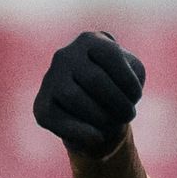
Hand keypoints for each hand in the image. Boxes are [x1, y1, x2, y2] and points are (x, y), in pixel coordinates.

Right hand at [33, 31, 145, 152]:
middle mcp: (65, 55)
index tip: (135, 97)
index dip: (128, 81)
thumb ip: (125, 84)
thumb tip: (99, 119)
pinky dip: (83, 132)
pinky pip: (60, 120)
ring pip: (75, 98)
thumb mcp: (133, 76)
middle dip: (118, 103)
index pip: (111, 55)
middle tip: (128, 115)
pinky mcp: (41, 106)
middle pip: (95, 79)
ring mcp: (50, 79)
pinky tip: (98, 137)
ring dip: (102, 117)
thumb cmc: (118, 85)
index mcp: (89, 40)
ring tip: (114, 123)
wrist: (96, 110)